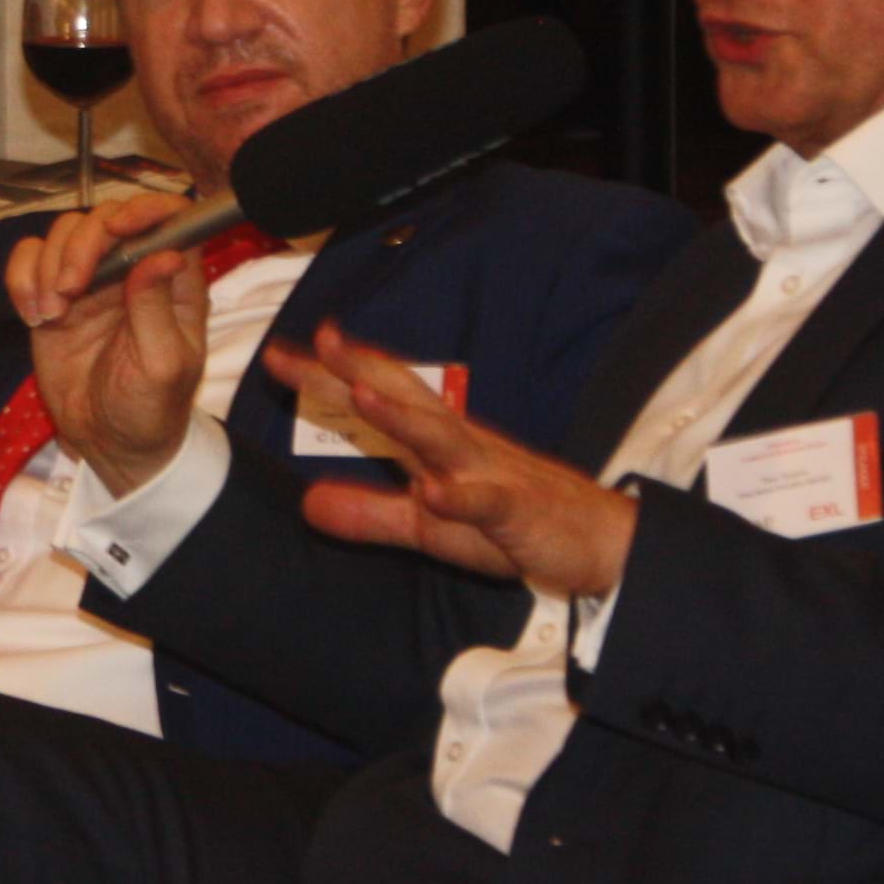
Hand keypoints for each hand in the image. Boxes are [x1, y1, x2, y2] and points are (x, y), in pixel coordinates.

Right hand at [6, 193, 213, 496]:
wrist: (108, 444)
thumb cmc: (151, 408)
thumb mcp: (163, 365)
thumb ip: (157, 308)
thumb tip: (163, 255)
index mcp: (172, 282)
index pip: (168, 220)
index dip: (144, 210)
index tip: (118, 228)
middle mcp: (131, 270)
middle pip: (105, 218)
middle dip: (82, 244)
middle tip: (70, 287)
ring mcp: (89, 281)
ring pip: (62, 233)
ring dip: (48, 265)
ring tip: (52, 311)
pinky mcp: (51, 295)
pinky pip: (27, 261)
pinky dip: (22, 279)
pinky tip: (33, 315)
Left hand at [270, 324, 637, 600]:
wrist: (603, 543)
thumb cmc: (514, 526)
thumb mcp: (429, 527)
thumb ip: (370, 514)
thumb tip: (307, 504)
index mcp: (436, 446)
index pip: (379, 398)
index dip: (331, 374)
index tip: (280, 351)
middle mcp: (459, 446)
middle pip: (403, 399)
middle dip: (357, 369)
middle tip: (316, 340)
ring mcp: (489, 475)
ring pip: (441, 439)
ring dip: (401, 416)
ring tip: (362, 391)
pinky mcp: (516, 513)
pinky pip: (486, 503)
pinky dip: (459, 498)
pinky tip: (434, 494)